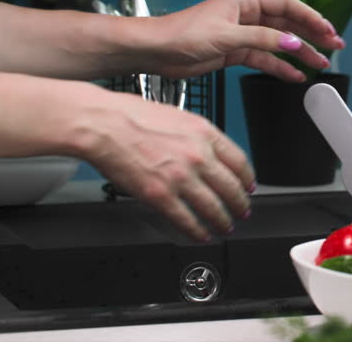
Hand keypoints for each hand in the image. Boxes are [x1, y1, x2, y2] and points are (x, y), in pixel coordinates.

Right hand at [80, 89, 253, 240]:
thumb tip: (209, 153)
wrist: (102, 124)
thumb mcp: (178, 116)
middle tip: (242, 211)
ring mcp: (181, 177)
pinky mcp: (161, 196)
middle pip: (232, 188)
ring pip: (214, 208)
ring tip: (225, 227)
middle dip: (240, 204)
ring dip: (223, 221)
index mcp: (205, 133)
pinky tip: (201, 235)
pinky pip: (187, 220)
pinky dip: (197, 231)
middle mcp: (198, 156)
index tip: (248, 186)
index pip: (239, 162)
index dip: (247, 179)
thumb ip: (198, 136)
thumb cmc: (131, 115)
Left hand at [136, 0, 345, 80]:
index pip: (287, 6)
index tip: (328, 30)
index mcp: (245, 0)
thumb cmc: (181, 33)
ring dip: (299, 53)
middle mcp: (246, 15)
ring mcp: (242, 34)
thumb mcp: (227, 36)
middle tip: (333, 46)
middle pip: (288, 24)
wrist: (156, 51)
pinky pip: (265, 58)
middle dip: (312, 35)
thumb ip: (262, 40)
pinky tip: (294, 74)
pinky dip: (280, 67)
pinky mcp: (235, 52)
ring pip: (279, 43)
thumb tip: (291, 43)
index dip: (310, 18)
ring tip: (320, 64)